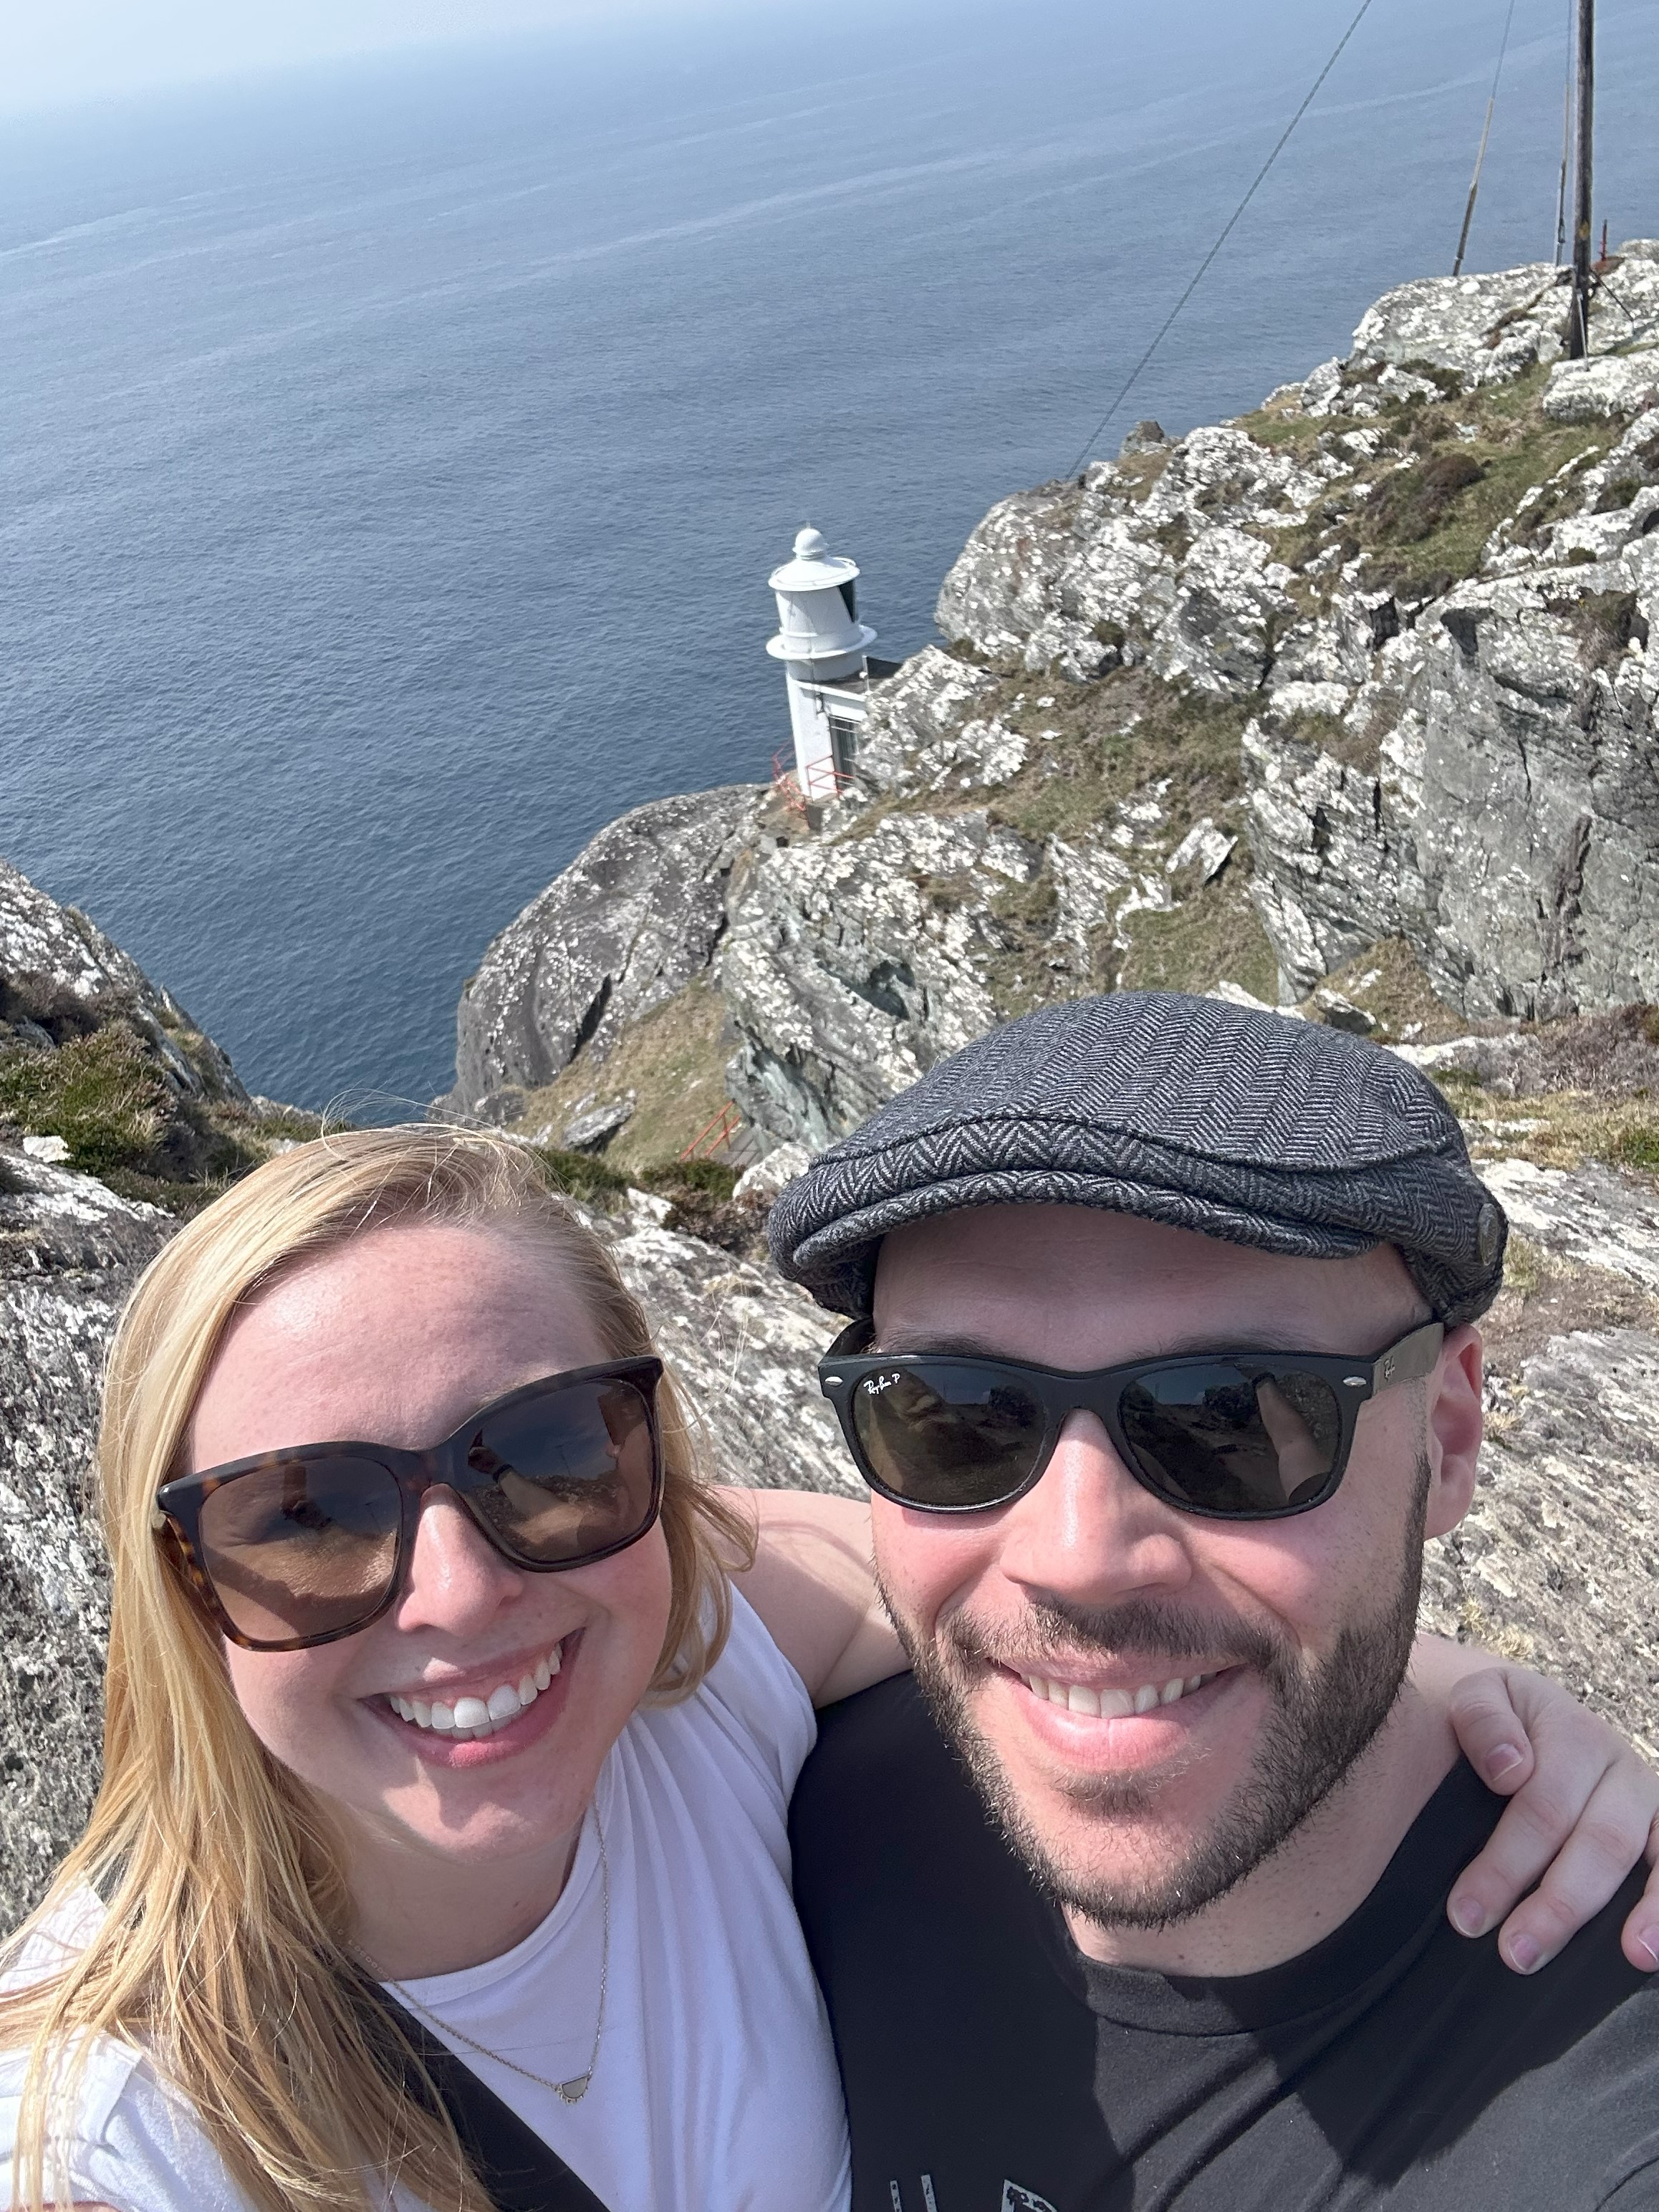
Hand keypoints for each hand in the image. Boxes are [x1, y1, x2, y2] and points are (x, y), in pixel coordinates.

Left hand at [1445, 1663, 1658, 1973]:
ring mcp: (1651, 1802)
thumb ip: (1482, 1719)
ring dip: (1646, 1912)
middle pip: (1599, 1841)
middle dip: (1557, 1904)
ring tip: (1632, 1956)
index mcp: (1572, 1733)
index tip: (1466, 1915)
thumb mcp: (1479, 1697)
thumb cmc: (1497, 1723)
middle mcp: (1622, 1768)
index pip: (1542, 1805)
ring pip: (1653, 1856)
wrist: (1531, 1716)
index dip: (1504, 1864)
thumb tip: (1509, 1770)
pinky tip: (1655, 1946)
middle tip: (1516, 1955)